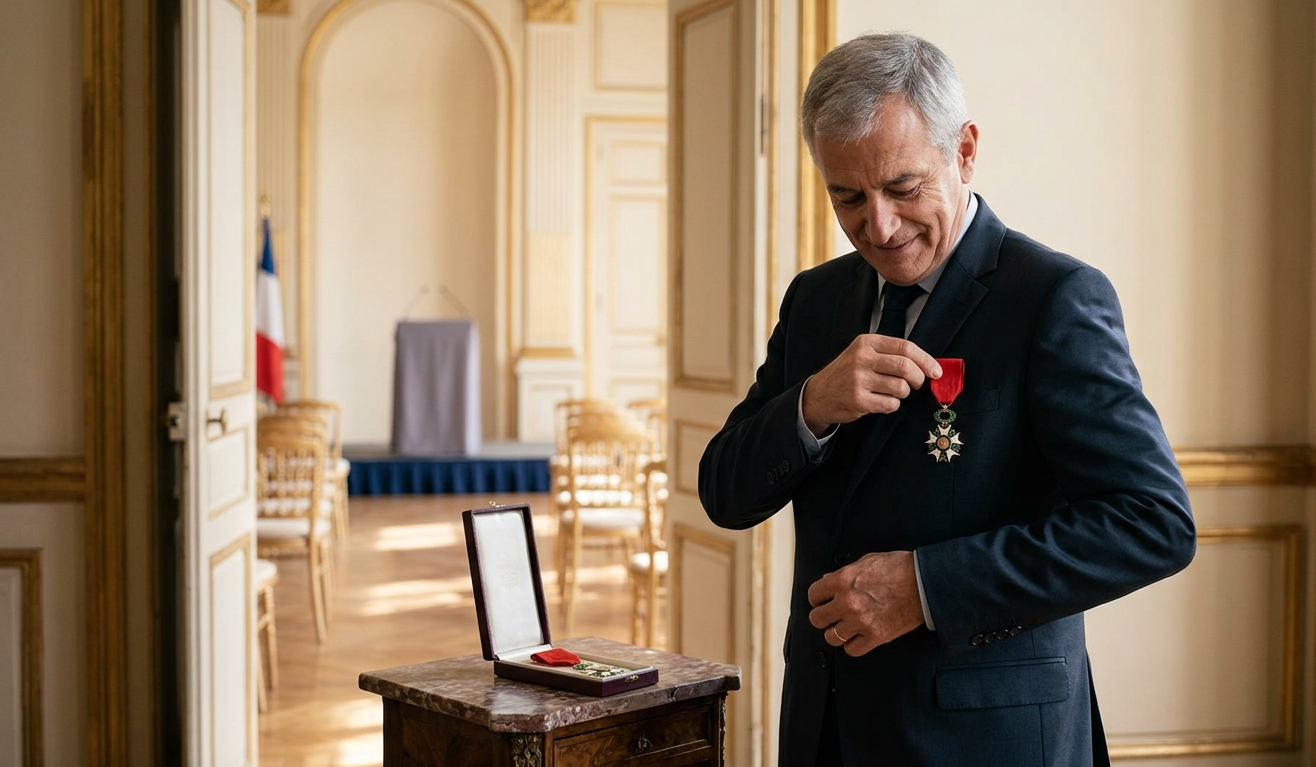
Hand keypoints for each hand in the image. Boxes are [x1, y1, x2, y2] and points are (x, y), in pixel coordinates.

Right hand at [801, 335, 941, 435]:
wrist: (819, 394)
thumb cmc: (848, 373)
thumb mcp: (863, 354)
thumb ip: (891, 354)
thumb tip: (929, 365)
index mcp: (866, 342)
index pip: (905, 347)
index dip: (926, 360)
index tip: (936, 371)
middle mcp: (861, 358)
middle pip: (906, 367)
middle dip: (918, 378)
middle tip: (917, 384)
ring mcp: (858, 379)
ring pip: (901, 387)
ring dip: (903, 394)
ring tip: (892, 392)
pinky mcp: (858, 400)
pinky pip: (891, 404)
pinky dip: (892, 405)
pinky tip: (881, 401)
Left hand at [807, 551, 923, 656]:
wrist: (925, 583)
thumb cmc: (899, 568)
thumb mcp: (867, 561)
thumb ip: (844, 573)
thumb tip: (828, 580)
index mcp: (843, 581)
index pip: (813, 595)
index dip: (817, 598)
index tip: (822, 601)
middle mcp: (847, 603)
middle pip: (817, 619)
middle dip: (823, 617)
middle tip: (831, 616)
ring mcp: (861, 622)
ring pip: (831, 638)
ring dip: (836, 633)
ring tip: (845, 627)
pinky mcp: (876, 636)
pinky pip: (852, 650)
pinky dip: (852, 645)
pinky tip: (857, 637)